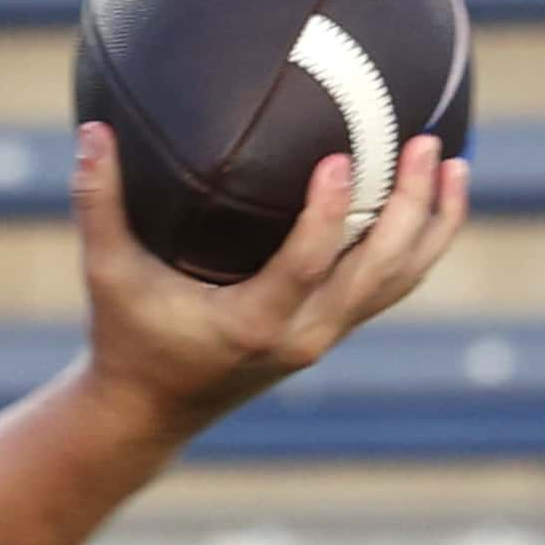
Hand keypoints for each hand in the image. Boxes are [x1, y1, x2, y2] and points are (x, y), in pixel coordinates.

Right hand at [72, 122, 469, 438]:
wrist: (148, 412)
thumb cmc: (126, 338)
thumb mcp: (106, 273)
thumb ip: (98, 203)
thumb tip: (90, 131)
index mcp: (251, 323)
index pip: (308, 265)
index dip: (330, 214)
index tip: (343, 158)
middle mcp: (301, 334)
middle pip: (379, 270)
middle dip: (410, 206)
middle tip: (425, 143)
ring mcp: (322, 336)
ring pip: (399, 281)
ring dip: (432, 225)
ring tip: (453, 165)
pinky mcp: (328, 331)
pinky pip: (390, 287)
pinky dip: (418, 245)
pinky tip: (429, 201)